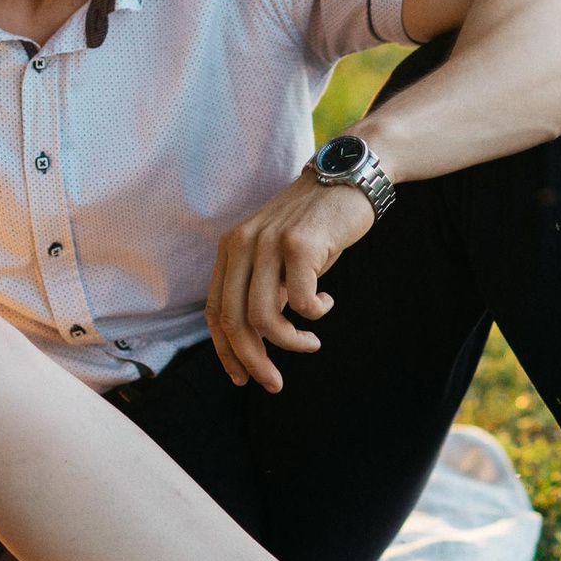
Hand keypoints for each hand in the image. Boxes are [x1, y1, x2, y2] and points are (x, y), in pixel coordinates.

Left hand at [205, 174, 374, 392]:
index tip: (242, 377)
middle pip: (235, 321)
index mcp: (230, 248)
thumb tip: (258, 341)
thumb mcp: (276, 255)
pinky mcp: (299, 244)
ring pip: (264, 318)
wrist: (346, 177)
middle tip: (274, 383)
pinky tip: (326, 303)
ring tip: (310, 343)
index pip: (215, 310)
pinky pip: (302, 301)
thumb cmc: (314, 225)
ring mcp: (269, 243)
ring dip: (290, 343)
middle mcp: (242, 244)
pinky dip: (315, 313)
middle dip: (253, 361)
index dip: (225, 351)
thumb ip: (262, 289)